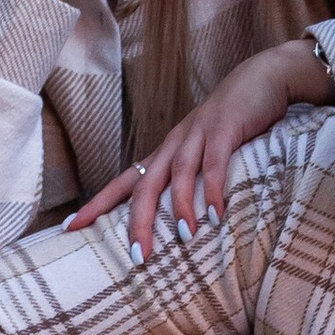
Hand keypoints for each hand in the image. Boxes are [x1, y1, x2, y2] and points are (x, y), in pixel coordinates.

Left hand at [71, 41, 334, 254]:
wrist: (263, 78)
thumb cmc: (233, 123)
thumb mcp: (206, 152)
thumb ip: (193, 180)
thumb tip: (182, 223)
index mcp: (166, 152)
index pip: (124, 181)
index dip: (98, 204)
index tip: (71, 227)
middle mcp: (175, 143)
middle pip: (146, 184)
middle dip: (138, 220)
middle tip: (138, 255)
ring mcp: (198, 134)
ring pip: (179, 174)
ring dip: (181, 207)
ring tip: (185, 237)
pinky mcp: (225, 128)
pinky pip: (215, 163)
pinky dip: (214, 189)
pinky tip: (216, 215)